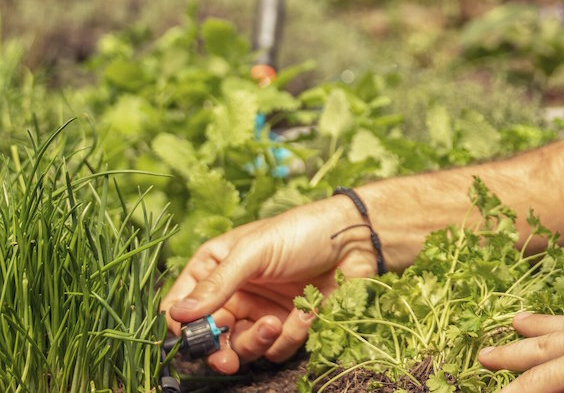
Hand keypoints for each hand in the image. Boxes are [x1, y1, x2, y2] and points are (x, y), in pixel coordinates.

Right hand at [160, 195, 378, 373]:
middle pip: (211, 336)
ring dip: (255, 342)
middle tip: (225, 361)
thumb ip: (218, 283)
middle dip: (218, 350)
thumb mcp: (255, 250)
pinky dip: (290, 335)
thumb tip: (179, 313)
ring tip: (273, 323)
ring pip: (242, 348)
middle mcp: (235, 292)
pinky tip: (305, 311)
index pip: (182, 304)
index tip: (191, 337)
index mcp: (216, 267)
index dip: (182, 325)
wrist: (356, 240)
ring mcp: (261, 310)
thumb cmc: (302, 232)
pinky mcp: (289, 325)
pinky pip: (277, 348)